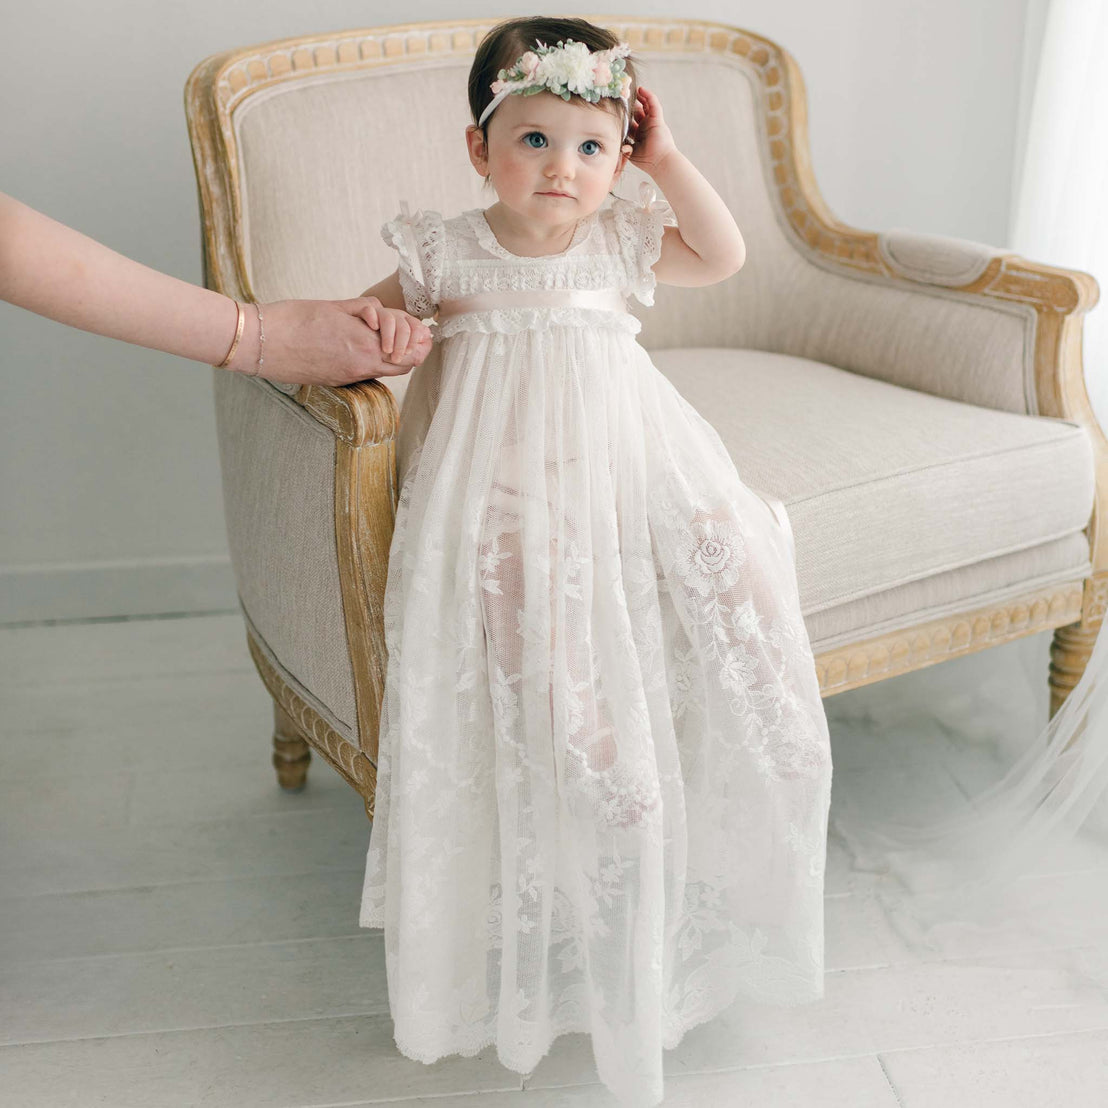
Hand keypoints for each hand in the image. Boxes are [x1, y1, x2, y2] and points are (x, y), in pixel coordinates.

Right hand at [234, 297, 432, 385]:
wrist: (259, 343)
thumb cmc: (291, 319)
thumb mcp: (334, 307)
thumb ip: (364, 313)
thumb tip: (382, 318)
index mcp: (362, 345)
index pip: (408, 353)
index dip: (419, 342)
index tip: (422, 331)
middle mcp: (359, 366)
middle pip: (403, 365)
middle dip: (412, 349)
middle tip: (411, 334)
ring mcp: (348, 377)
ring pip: (386, 369)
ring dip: (392, 354)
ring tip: (386, 337)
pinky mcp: (336, 381)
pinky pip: (365, 372)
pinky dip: (370, 359)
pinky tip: (361, 345)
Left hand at [625, 87, 677, 174]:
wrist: (659, 162)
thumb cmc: (646, 161)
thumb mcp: (631, 153)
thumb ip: (624, 148)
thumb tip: (618, 147)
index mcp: (639, 135)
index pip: (631, 122)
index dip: (625, 115)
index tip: (617, 108)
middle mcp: (645, 128)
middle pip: (637, 112)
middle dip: (631, 105)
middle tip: (623, 96)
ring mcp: (652, 122)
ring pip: (646, 106)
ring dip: (640, 97)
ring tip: (632, 89)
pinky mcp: (658, 119)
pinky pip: (653, 104)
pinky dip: (648, 96)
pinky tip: (641, 89)